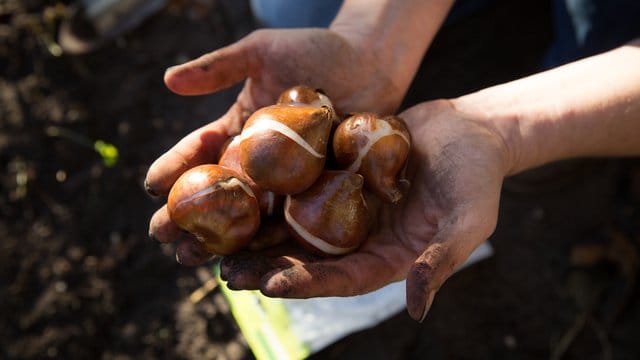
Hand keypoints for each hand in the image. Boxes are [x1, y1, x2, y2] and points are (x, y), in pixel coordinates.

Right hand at [145, 28, 402, 262]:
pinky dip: (270, 241)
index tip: (152, 186)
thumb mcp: (263, 52)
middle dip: (186, 215)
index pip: (199, 151)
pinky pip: (291, 219)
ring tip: (194, 258)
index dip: (174, 167)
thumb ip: (220, 67)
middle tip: (164, 237)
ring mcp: (286, 181)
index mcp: (238, 130)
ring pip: (247, 215)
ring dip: (219, 238)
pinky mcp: (316, 194)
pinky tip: (251, 259)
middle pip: (216, 192)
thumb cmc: (316, 51)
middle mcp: (257, 161)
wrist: (370, 65)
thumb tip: (168, 80)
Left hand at [219, 99, 510, 320]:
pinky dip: (273, 188)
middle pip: (310, 258)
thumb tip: (416, 307)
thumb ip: (440, 262)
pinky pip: (302, 184)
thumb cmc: (478, 177)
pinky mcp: (340, 174)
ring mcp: (348, 205)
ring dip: (260, 233)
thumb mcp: (468, 222)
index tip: (272, 286)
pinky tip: (240, 186)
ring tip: (218, 240)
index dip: (309, 283)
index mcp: (390, 257)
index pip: (344, 278)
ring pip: (297, 224)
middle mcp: (362, 237)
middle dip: (269, 267)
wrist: (471, 130)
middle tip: (228, 272)